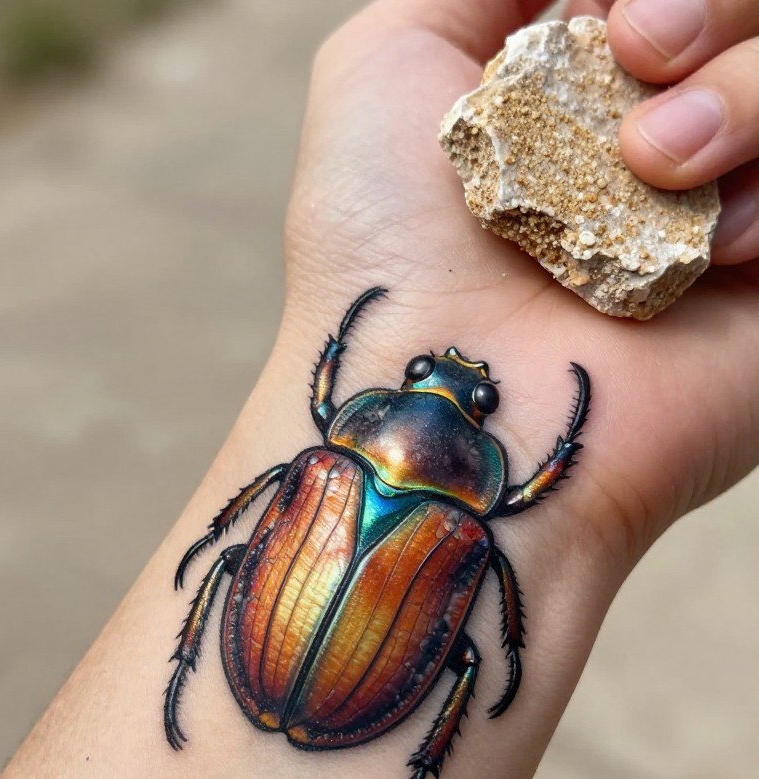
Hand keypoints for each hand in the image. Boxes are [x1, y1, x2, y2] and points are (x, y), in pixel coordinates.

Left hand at [283, 0, 758, 574]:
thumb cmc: (387, 247)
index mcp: (582, 90)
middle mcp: (663, 149)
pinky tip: (708, 249)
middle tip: (637, 48)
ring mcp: (726, 219)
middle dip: (716, 3)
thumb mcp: (389, 64)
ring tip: (652, 162)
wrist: (440, 407)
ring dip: (745, 91)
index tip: (602, 12)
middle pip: (752, 20)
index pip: (676, 3)